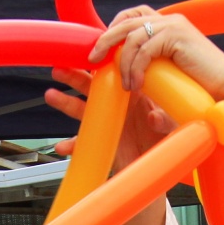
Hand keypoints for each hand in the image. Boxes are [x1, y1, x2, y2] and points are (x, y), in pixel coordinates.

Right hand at [45, 67, 171, 173]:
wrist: (158, 170)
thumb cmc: (166, 143)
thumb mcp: (172, 129)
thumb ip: (165, 121)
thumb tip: (153, 117)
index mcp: (135, 96)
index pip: (117, 74)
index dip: (104, 64)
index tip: (94, 55)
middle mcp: (117, 107)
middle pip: (92, 86)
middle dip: (75, 76)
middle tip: (61, 67)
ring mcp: (106, 123)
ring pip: (82, 109)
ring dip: (65, 102)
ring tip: (51, 95)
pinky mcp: (100, 142)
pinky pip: (82, 143)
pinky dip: (71, 145)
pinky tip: (63, 146)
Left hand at [94, 6, 223, 101]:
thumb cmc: (201, 86)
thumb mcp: (169, 71)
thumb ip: (150, 65)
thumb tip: (126, 74)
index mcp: (167, 24)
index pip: (132, 16)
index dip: (113, 29)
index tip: (101, 51)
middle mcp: (169, 19)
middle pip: (126, 21)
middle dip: (105, 40)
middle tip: (93, 59)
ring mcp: (173, 25)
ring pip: (132, 37)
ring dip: (123, 63)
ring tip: (127, 85)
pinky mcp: (176, 36)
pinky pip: (145, 49)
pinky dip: (136, 68)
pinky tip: (137, 85)